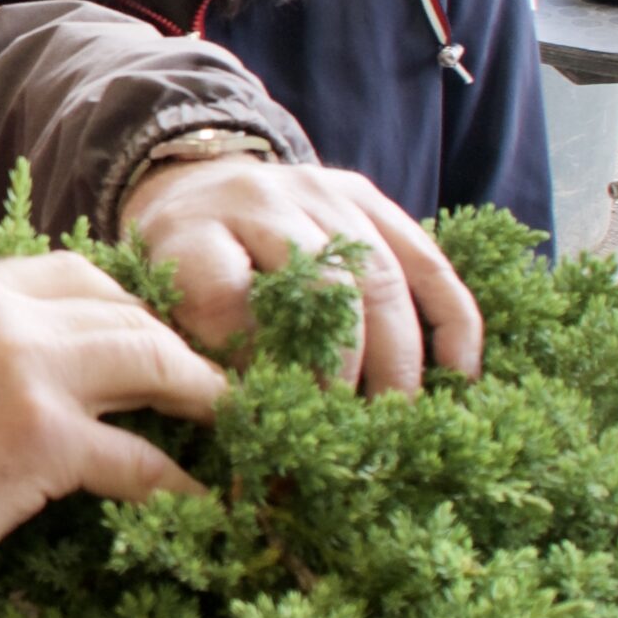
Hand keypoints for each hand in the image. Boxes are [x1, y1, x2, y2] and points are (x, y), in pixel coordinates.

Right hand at [0, 255, 227, 617]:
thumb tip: (11, 389)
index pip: (76, 275)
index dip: (128, 308)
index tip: (158, 342)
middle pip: (125, 313)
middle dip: (179, 348)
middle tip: (214, 386)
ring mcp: (27, 372)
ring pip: (151, 364)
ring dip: (199, 397)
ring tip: (231, 425)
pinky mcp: (43, 440)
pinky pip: (141, 458)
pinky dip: (177, 482)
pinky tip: (196, 502)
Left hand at [119, 157, 483, 392]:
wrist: (194, 183)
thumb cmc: (175, 263)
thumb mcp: (158, 301)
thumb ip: (192, 350)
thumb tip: (250, 422)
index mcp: (192, 229)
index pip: (222, 296)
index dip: (249, 362)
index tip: (265, 416)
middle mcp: (262, 199)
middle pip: (323, 286)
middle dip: (342, 368)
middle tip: (347, 434)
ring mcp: (323, 192)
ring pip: (381, 277)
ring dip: (397, 357)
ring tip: (395, 420)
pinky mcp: (369, 198)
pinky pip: (427, 261)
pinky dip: (451, 321)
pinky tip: (460, 374)